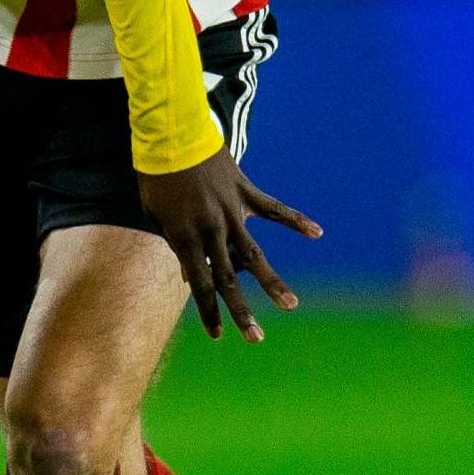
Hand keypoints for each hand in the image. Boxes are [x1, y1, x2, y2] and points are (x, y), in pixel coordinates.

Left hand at [136, 147, 319, 341]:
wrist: (170, 135)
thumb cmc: (157, 176)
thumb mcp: (156, 213)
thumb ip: (176, 243)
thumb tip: (193, 275)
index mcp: (185, 237)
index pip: (200, 284)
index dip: (208, 311)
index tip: (218, 335)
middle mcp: (211, 229)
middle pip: (229, 279)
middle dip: (241, 311)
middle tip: (255, 339)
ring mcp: (231, 211)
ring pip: (254, 254)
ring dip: (273, 282)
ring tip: (290, 306)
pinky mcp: (245, 192)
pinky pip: (274, 209)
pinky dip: (295, 220)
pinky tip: (317, 232)